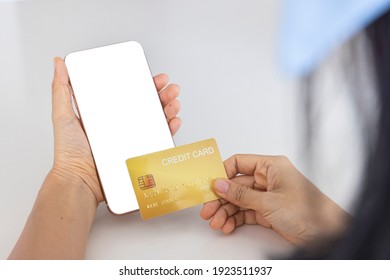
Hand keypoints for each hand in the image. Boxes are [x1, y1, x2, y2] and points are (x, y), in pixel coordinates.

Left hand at [51, 57, 180, 204]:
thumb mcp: (63, 116)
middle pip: (148, 105)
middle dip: (163, 94)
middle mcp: (122, 126)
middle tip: (169, 88)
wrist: (79, 183)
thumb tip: (59, 63)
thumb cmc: (69, 154)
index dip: (144, 84)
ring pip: (157, 120)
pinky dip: (170, 130)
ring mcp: (132, 140)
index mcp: (108, 114)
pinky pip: (159, 140)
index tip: (153, 77)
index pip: (130, 94)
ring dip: (169, 109)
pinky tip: (173, 122)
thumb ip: (61, 90)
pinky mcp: (140, 154)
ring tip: (173, 102)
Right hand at [200, 155, 350, 245]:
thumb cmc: (307, 211)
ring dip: (225, 211)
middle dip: (221, 198)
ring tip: (216, 222)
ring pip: (238, 200)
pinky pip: (245, 212)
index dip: (222, 172)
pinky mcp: (267, 211)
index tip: (209, 184)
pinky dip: (235, 219)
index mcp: (271, 167)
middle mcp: (268, 179)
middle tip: (208, 209)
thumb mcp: (269, 202)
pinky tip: (226, 225)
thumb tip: (219, 184)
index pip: (239, 163)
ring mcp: (266, 196)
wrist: (327, 235)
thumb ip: (241, 194)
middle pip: (236, 184)